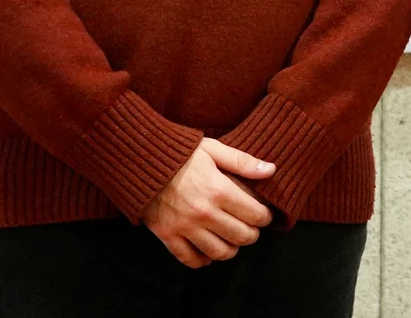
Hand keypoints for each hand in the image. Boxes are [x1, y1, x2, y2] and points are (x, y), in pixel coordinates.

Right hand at [141, 138, 275, 267]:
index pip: (255, 215)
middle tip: (251, 227)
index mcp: (219, 190)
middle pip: (241, 237)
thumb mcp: (213, 149)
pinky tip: (209, 251)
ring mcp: (184, 227)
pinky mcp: (167, 235)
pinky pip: (189, 259)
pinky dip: (203, 260)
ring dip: (231, 249)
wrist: (140, 161)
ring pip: (219, 252)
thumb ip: (242, 161)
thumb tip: (270, 170)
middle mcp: (204, 213)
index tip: (264, 214)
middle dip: (252, 234)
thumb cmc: (180, 154)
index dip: (265, 217)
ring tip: (232, 239)